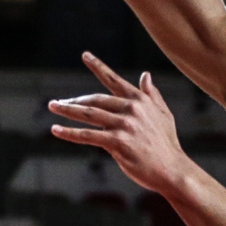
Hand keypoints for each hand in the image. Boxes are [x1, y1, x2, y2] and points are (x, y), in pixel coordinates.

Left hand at [47, 52, 195, 194]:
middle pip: (95, 100)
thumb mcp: (163, 115)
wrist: (172, 169)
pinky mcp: (118, 142)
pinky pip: (88, 135)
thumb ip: (152, 94)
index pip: (114, 79)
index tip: (85, 55)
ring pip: (88, 114)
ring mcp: (125, 125)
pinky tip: (56, 130)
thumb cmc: (166, 144)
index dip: (98, 66)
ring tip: (52, 106)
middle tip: (57, 102)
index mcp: (140, 100)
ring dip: (67, 110)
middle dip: (74, 100)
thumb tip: (146, 75)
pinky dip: (70, 133)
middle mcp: (132, 109)